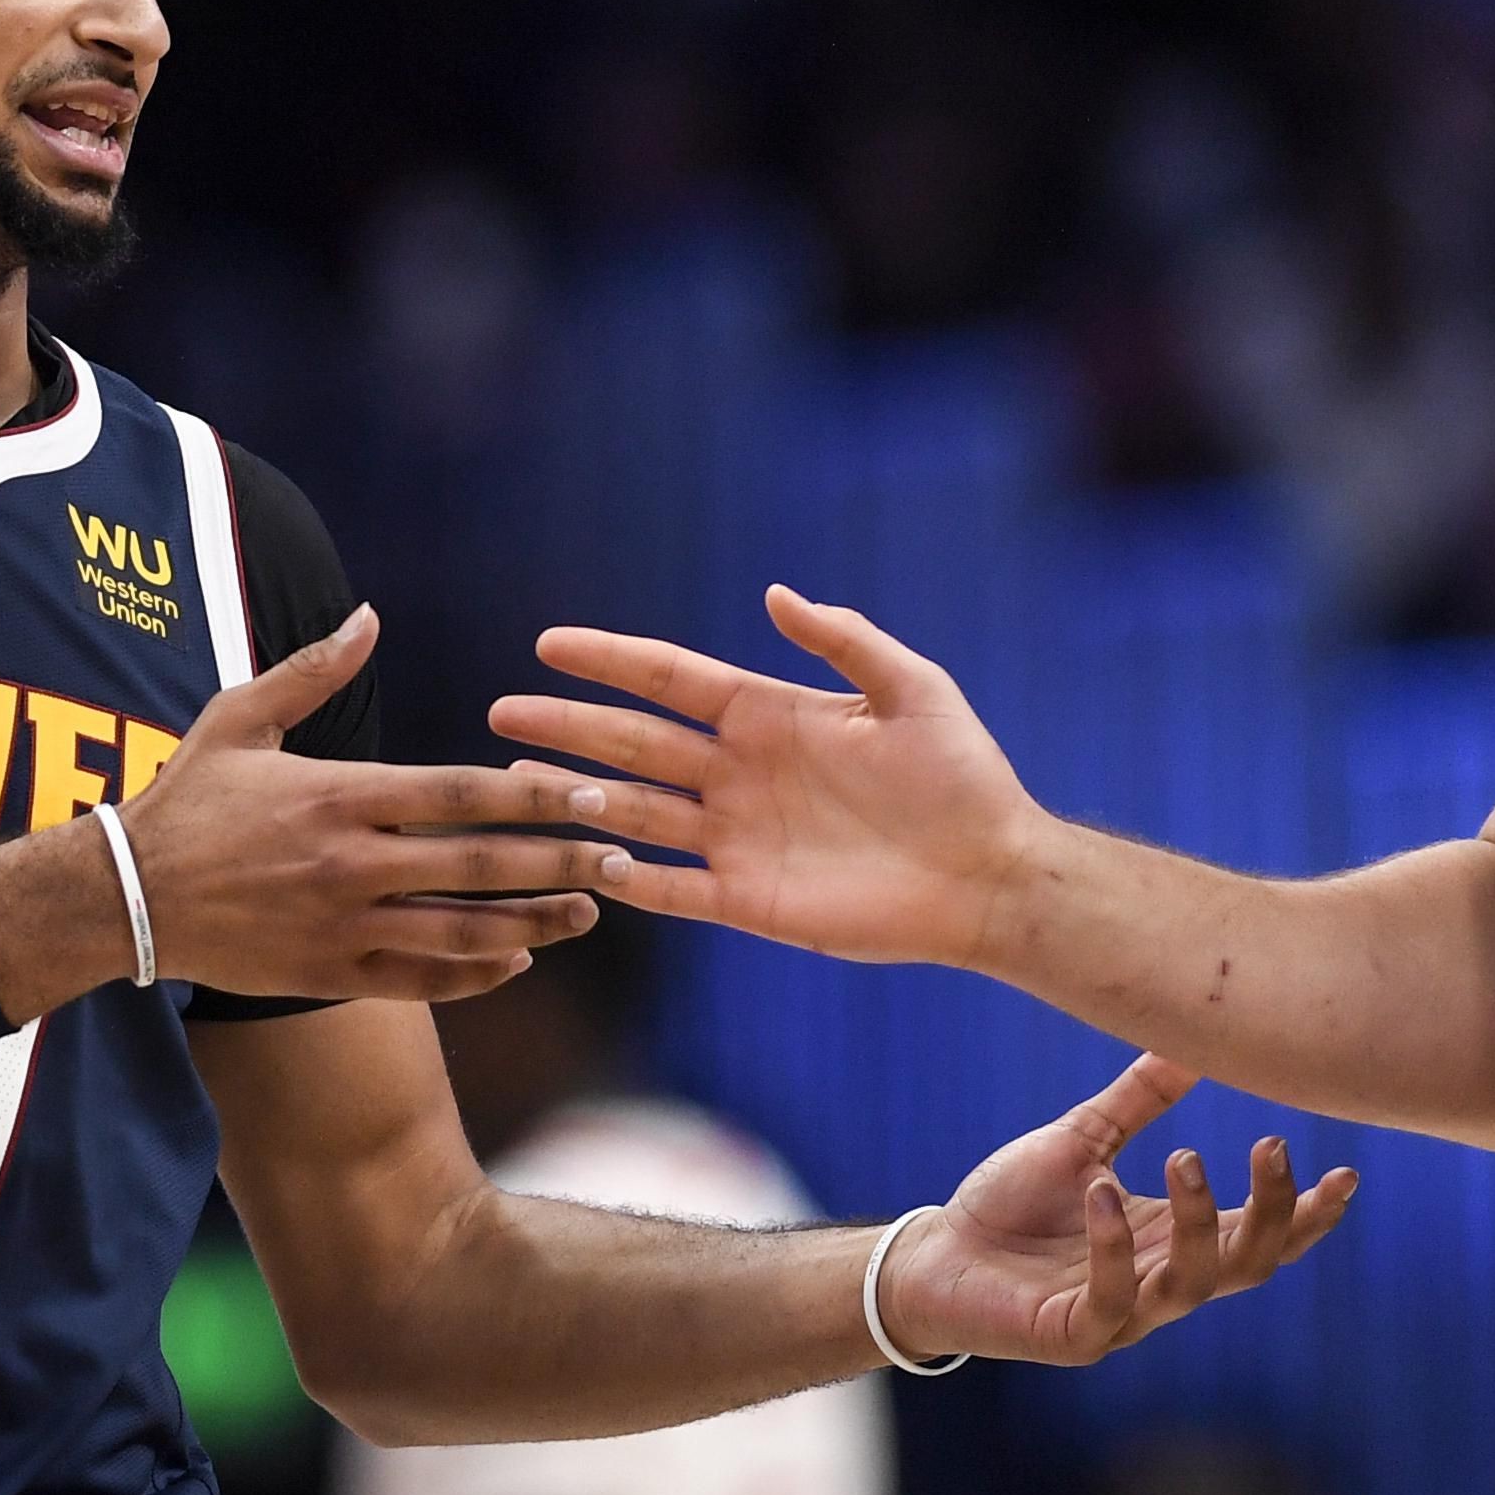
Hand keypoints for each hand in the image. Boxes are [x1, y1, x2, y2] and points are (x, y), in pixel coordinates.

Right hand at [0, 607, 631, 1020]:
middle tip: (621, 857)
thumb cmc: (186, 798)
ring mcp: (341, 925)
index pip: (461, 796)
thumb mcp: (240, 716)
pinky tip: (516, 961)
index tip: (591, 794)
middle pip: (478, 867)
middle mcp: (351, 863)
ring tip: (587, 912)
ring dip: (533, 924)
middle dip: (559, 863)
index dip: (534, 799)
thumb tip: (369, 615)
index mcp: (340, 794)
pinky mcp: (326, 975)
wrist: (123, 895)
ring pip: (460, 932)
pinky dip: (472, 974)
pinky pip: (417, 981)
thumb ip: (313, 669)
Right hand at [492, 586, 1047, 970]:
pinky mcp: (751, 899)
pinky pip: (674, 889)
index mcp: (771, 716)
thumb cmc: (964, 777)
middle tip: (502, 712)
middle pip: (636, 742)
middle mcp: (742, 774)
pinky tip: (586, 863)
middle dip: (569, 725)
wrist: (992, 872)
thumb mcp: (913, 689)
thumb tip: (775, 594)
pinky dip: (630, 880)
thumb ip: (844, 641)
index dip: (612, 661)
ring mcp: (740, 838)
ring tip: (519, 779)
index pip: (672, 680)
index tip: (549, 643)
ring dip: (582, 795)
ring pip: (638, 811)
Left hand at [873, 1054, 1356, 1365]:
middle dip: (1275, 1213)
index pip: (1262, 1233)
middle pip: (1250, 1263)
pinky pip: (1113, 1298)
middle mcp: (1163, 1280)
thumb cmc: (1012, 1203)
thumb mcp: (1083, 1138)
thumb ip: (1139, 1099)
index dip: (1307, 1213)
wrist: (934, 1252)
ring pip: (1194, 1284)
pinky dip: (1114, 1245)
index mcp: (1175, 1237)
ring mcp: (1124, 1314)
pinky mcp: (1074, 1334)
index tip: (1346, 1173)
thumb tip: (1190, 1038)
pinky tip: (1102, 1192)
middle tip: (1271, 1147)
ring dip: (1199, 1220)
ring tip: (1186, 1154)